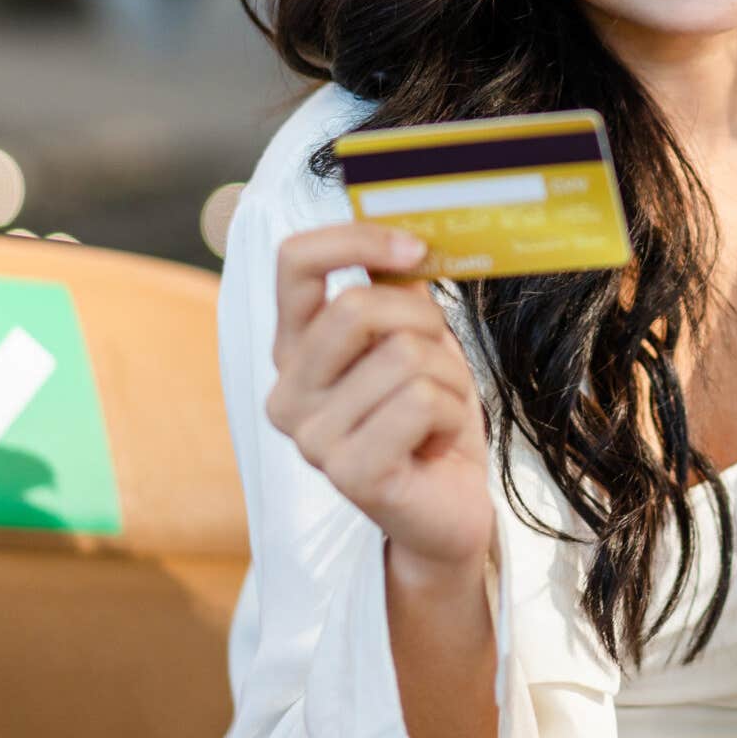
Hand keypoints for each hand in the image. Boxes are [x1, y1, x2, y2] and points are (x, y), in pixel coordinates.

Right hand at [265, 221, 493, 576]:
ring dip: (446, 380)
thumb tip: (404, 230)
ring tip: (437, 414)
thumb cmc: (429, 419)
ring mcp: (311, 439)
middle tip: (439, 359)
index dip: (356, 240)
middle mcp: (287, 394)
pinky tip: (436, 442)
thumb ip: (397, 289)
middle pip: (356, 307)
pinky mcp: (349, 474)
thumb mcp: (415, 338)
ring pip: (403, 357)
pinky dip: (450, 413)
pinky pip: (420, 402)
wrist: (449, 506)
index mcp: (294, 351)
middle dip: (422, 322)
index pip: (293, 262)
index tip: (413, 249)